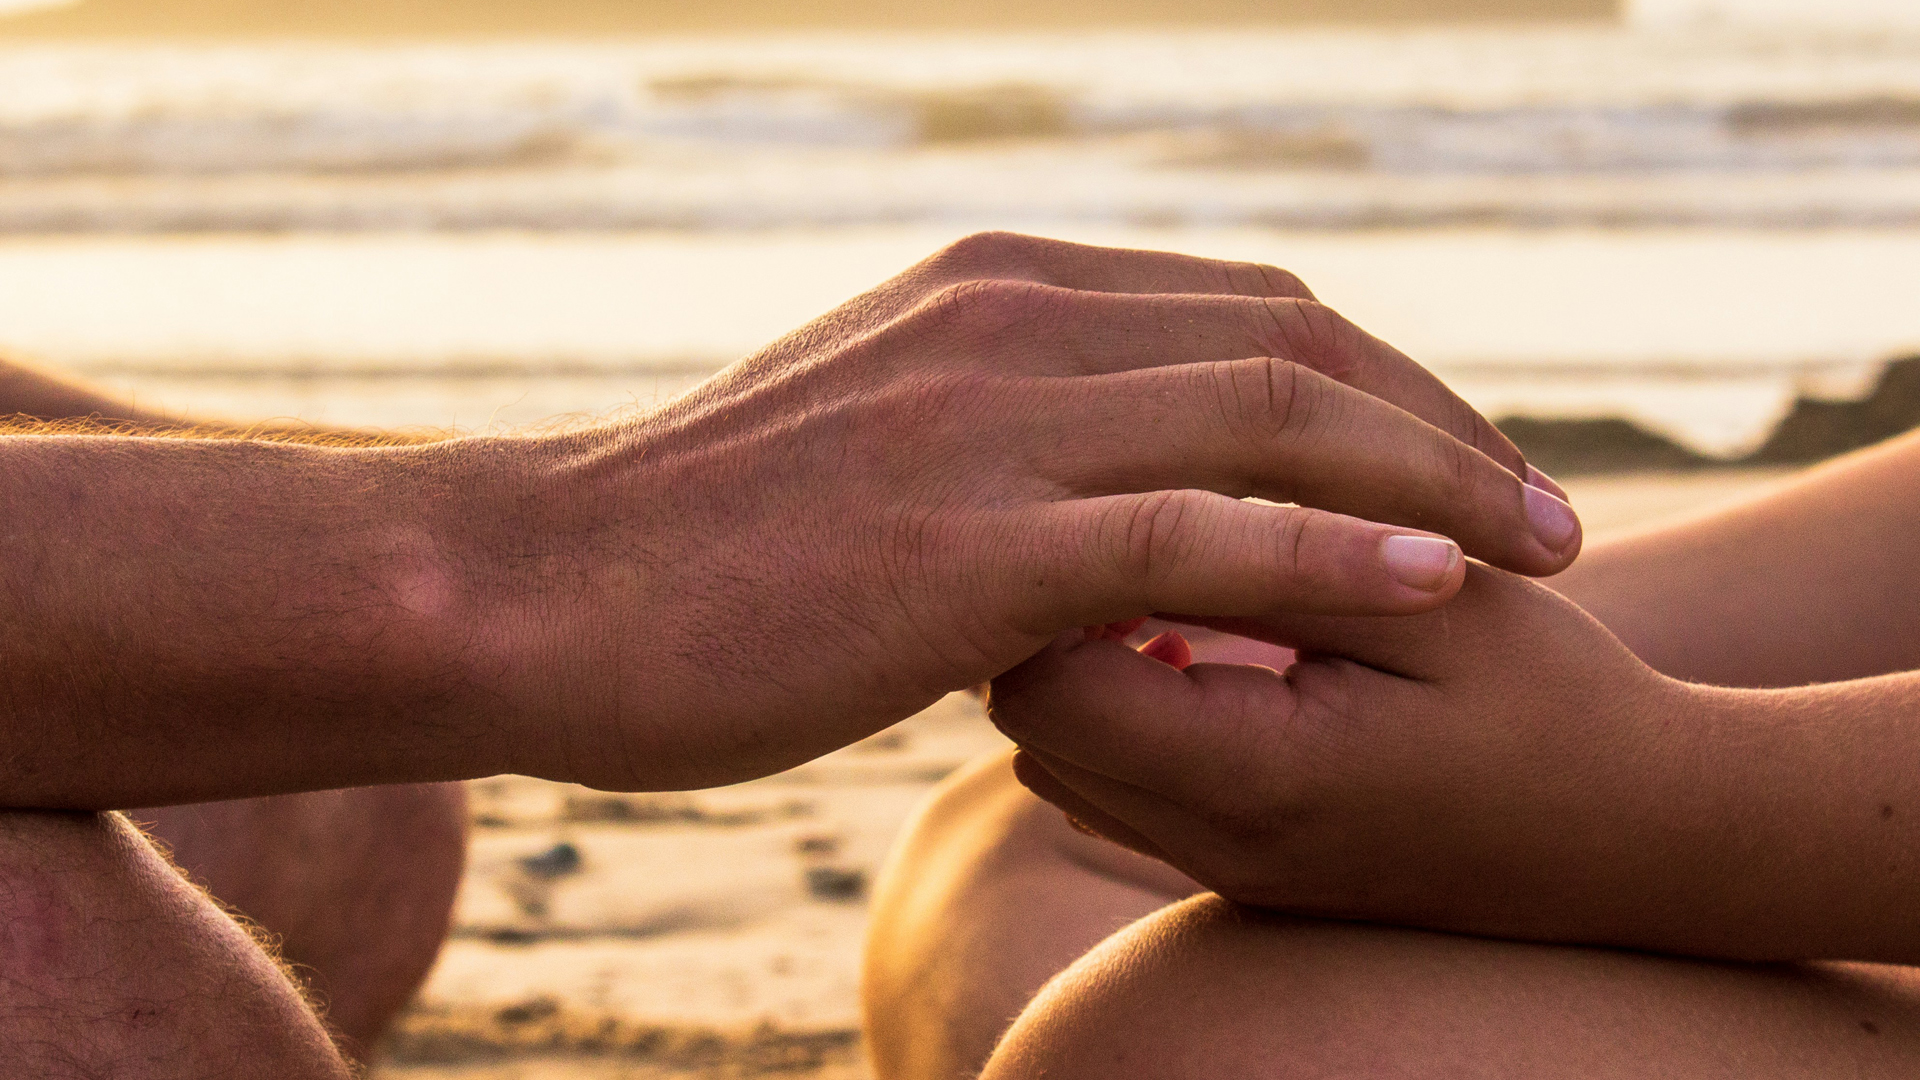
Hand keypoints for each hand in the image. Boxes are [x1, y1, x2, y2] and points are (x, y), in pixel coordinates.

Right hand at [472, 232, 1581, 789]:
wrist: (534, 590)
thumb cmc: (695, 544)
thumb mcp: (865, 445)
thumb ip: (987, 434)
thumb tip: (1081, 494)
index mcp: (992, 287)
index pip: (1244, 307)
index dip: (1382, 379)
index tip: (1456, 459)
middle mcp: (1008, 318)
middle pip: (1298, 340)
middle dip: (1447, 421)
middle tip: (1547, 509)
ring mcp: (989, 420)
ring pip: (1276, 417)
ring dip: (1439, 479)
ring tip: (1548, 550)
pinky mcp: (966, 540)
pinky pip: (1195, 532)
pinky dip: (1332, 553)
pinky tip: (1434, 586)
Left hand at [990, 564, 1729, 953]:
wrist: (1646, 843)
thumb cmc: (1555, 707)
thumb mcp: (1431, 605)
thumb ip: (1276, 554)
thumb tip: (1137, 496)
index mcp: (1248, 773)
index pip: (1043, 677)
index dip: (1054, 574)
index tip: (1111, 491)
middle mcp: (1207, 842)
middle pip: (1027, 721)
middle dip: (1049, 611)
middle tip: (1116, 511)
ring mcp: (1216, 866)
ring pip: (1058, 755)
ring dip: (1084, 657)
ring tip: (1160, 567)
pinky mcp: (1235, 863)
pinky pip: (1115, 783)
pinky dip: (1125, 703)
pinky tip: (1200, 635)